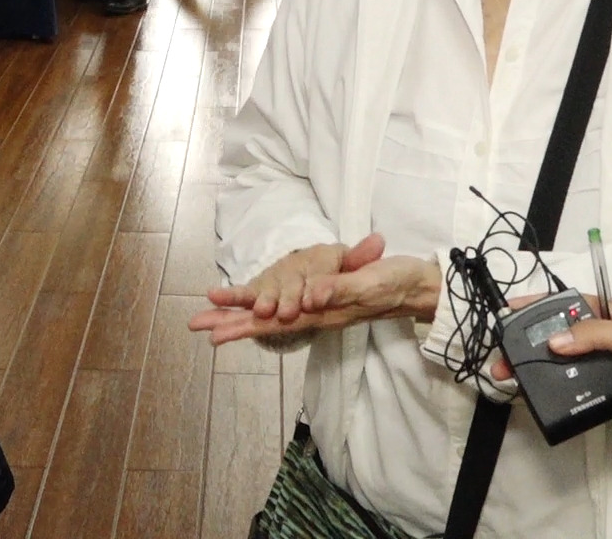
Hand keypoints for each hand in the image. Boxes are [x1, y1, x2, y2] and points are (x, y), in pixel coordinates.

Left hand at [189, 235, 441, 343]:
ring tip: (209, 322)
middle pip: (265, 323)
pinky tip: (249, 310)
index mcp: (321, 310)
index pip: (273, 321)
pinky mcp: (324, 300)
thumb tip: (310, 297)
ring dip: (240, 317)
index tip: (214, 330)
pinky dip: (264, 307)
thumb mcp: (368, 283)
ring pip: (272, 317)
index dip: (243, 323)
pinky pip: (286, 308)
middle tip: (196, 327)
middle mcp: (315, 313)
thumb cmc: (393, 281)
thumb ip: (341, 288)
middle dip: (230, 324)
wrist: (415, 286)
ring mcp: (319, 308)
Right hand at [488, 299, 611, 424]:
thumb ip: (592, 337)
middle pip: (561, 336)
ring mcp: (610, 363)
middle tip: (503, 361)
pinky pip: (583, 388)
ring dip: (543, 371)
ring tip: (516, 382)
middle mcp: (607, 335)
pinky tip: (546, 399)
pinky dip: (565, 392)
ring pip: (568, 364)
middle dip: (531, 345)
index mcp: (611, 312)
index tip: (506, 312)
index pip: (565, 304)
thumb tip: (552, 342)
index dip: (535, 306)